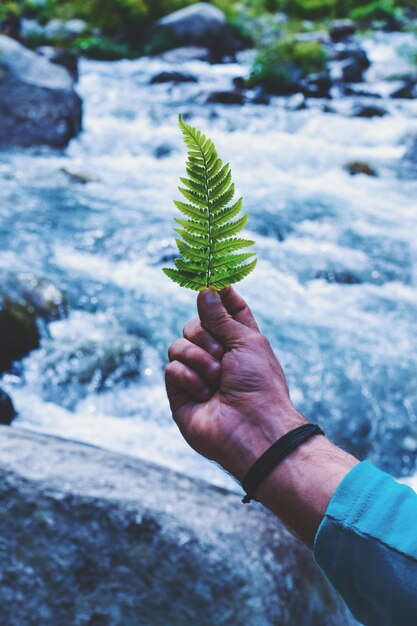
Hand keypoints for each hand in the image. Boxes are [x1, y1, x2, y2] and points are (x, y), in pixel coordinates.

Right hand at [165, 286, 305, 480]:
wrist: (251, 427)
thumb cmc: (259, 384)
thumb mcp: (245, 341)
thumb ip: (221, 316)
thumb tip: (205, 290)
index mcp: (239, 341)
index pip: (225, 310)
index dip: (219, 297)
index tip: (214, 284)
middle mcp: (216, 355)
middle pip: (194, 324)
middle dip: (205, 335)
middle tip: (222, 353)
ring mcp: (196, 373)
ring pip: (178, 345)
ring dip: (199, 358)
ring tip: (216, 379)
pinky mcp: (180, 392)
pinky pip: (171, 368)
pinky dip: (189, 378)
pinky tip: (205, 395)